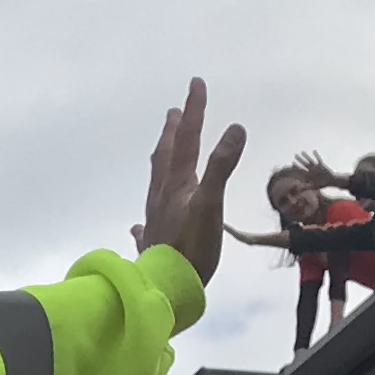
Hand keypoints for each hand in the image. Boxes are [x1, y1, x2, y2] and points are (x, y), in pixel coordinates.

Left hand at [135, 79, 246, 281]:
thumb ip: (222, 166)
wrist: (165, 291)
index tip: (196, 83)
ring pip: (155, 183)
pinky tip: (139, 224)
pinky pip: (147, 223)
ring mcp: (155, 220)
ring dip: (161, 163)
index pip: (187, 140)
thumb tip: (235, 128)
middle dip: (173, 132)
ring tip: (162, 153)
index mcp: (177, 184)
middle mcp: (161, 197)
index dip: (194, 111)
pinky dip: (146, 218)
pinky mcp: (153, 244)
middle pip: (166, 157)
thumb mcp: (211, 204)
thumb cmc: (191, 249)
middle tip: (174, 112)